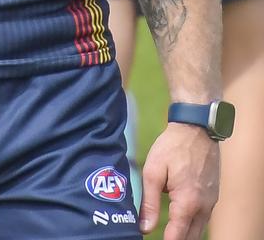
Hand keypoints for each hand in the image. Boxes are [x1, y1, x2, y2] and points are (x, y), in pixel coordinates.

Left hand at [139, 124, 218, 238]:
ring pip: (199, 230)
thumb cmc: (172, 147)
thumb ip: (148, 202)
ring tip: (167, 229)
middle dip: (176, 239)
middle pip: (190, 238)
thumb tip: (144, 228)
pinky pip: (203, 218)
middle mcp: (203, 207)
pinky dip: (192, 223)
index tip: (152, 239)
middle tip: (160, 234)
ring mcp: (211, 202)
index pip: (177, 236)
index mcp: (187, 202)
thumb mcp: (153, 171)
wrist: (197, 128)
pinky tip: (179, 218)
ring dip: (184, 233)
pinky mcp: (213, 196)